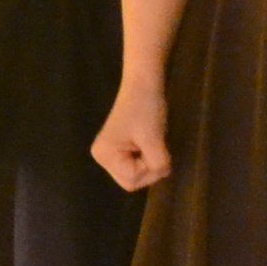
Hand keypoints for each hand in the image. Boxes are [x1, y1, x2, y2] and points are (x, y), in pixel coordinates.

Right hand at [92, 76, 171, 190]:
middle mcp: (103, 158)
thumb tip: (162, 172)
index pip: (131, 180)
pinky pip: (137, 164)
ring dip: (150, 163)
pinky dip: (148, 158)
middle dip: (150, 169)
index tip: (157, 148)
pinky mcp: (120, 149)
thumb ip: (158, 162)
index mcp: (105, 155)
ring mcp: (111, 154)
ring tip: (153, 142)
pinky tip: (151, 143)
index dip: (150, 169)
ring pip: (135, 174)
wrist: (144, 84)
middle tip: (158, 148)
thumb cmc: (146, 108)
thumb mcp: (153, 138)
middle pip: (131, 181)